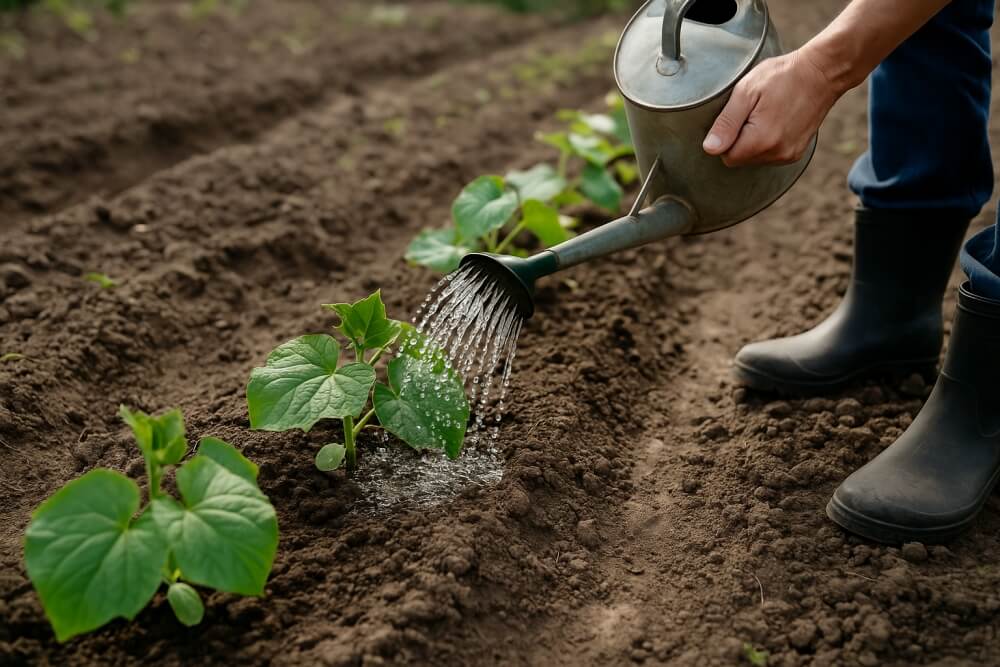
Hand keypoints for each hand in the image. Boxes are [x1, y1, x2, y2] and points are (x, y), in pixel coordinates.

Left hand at [702, 47, 842, 166]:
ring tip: (766, 114)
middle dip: (739, 139)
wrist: (822, 73)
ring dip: (753, 141)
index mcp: (761, 140)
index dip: (726, 136)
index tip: (738, 115)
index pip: (726, 156)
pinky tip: (776, 121)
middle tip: (752, 112)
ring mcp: (789, 155)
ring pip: (754, 159)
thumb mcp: (746, 92)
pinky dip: (767, 142)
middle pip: (740, 159)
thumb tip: (710, 149)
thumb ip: (726, 123)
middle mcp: (776, 154)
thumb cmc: (782, 76)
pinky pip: (770, 156)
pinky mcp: (796, 153)